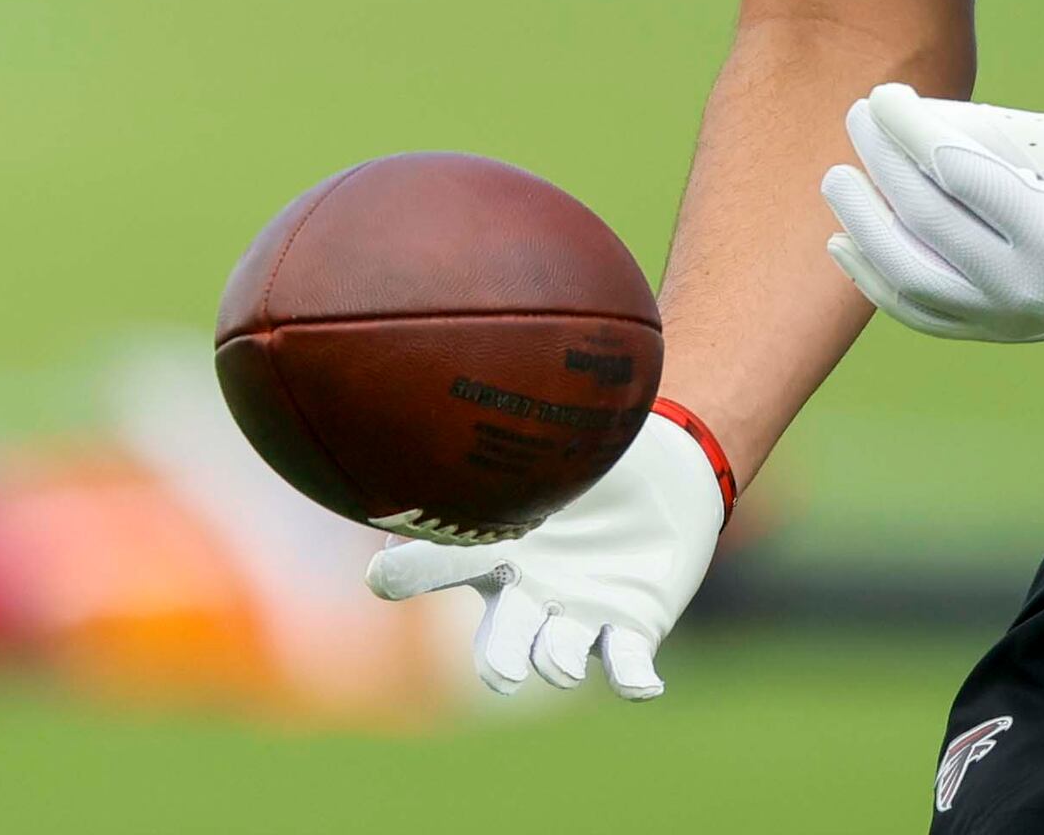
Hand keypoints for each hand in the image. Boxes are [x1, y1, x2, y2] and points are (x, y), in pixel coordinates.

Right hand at [363, 411, 725, 699]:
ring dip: (558, 662)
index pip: (434, 566)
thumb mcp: (547, 428)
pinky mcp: (628, 631)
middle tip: (501, 671)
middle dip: (498, 657)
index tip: (381, 575)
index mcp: (490, 551)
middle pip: (501, 638)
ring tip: (558, 662)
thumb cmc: (591, 454)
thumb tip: (462, 353)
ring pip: (560, 656)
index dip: (405, 574)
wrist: (662, 477)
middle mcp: (527, 597)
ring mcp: (577, 619)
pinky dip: (631, 678)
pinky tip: (642, 689)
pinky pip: (627, 664)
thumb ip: (506, 409)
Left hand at [819, 84, 1043, 343]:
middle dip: (882, 161)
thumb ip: (981, 133)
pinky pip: (914, 312)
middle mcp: (1027, 287)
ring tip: (838, 178)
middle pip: (927, 219)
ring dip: (861, 223)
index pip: (959, 173)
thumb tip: (900, 118)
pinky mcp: (987, 334)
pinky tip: (842, 240)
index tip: (883, 96)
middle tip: (857, 118)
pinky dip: (871, 278)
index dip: (911, 129)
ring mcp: (1004, 321)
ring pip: (908, 276)